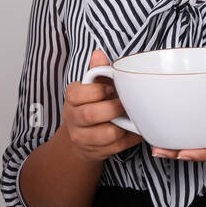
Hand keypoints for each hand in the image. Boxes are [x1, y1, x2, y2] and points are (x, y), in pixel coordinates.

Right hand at [61, 48, 144, 163]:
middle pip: (90, 115)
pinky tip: (134, 130)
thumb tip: (98, 54)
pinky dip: (131, 138)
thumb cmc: (93, 104)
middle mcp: (72, 118)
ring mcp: (82, 138)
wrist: (83, 137)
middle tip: (124, 104)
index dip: (98, 91)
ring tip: (131, 117)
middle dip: (113, 108)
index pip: (77, 94)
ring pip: (106, 134)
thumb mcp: (93, 86)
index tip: (111, 89)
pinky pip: (118, 147)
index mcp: (71, 98)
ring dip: (123, 125)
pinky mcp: (96, 152)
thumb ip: (97, 71)